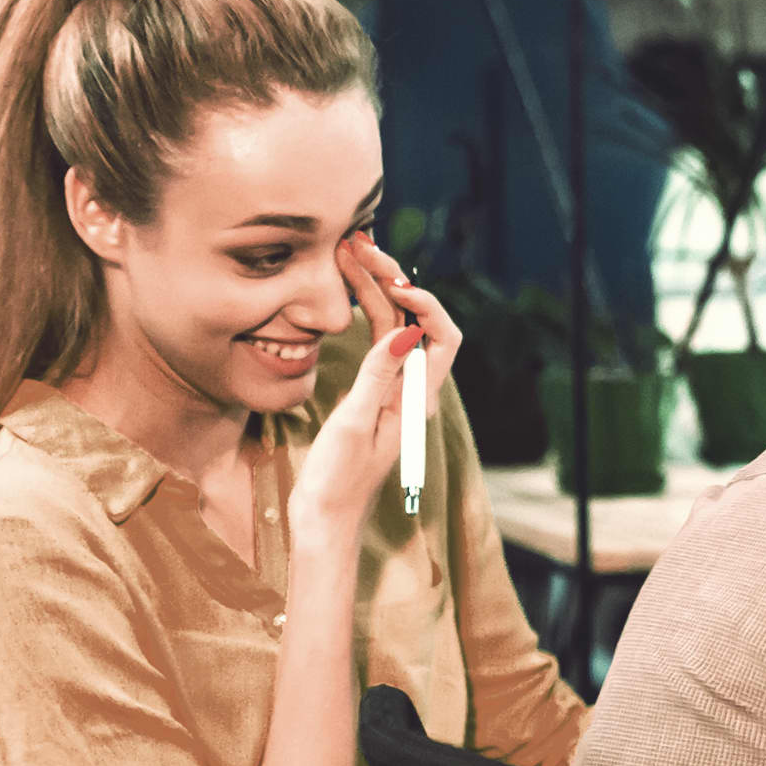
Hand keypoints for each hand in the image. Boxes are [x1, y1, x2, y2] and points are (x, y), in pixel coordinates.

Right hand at [292, 238, 459, 538]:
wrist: (323, 521)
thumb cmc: (338, 482)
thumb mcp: (354, 426)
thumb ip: (377, 377)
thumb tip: (403, 330)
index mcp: (418, 398)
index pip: (442, 336)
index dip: (425, 304)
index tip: (392, 284)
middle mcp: (412, 390)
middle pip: (414, 323)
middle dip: (392, 281)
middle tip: (360, 244)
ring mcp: (391, 390)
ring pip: (392, 328)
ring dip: (375, 290)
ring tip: (349, 252)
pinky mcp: (370, 394)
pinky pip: (374, 343)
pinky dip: (362, 313)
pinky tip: (345, 289)